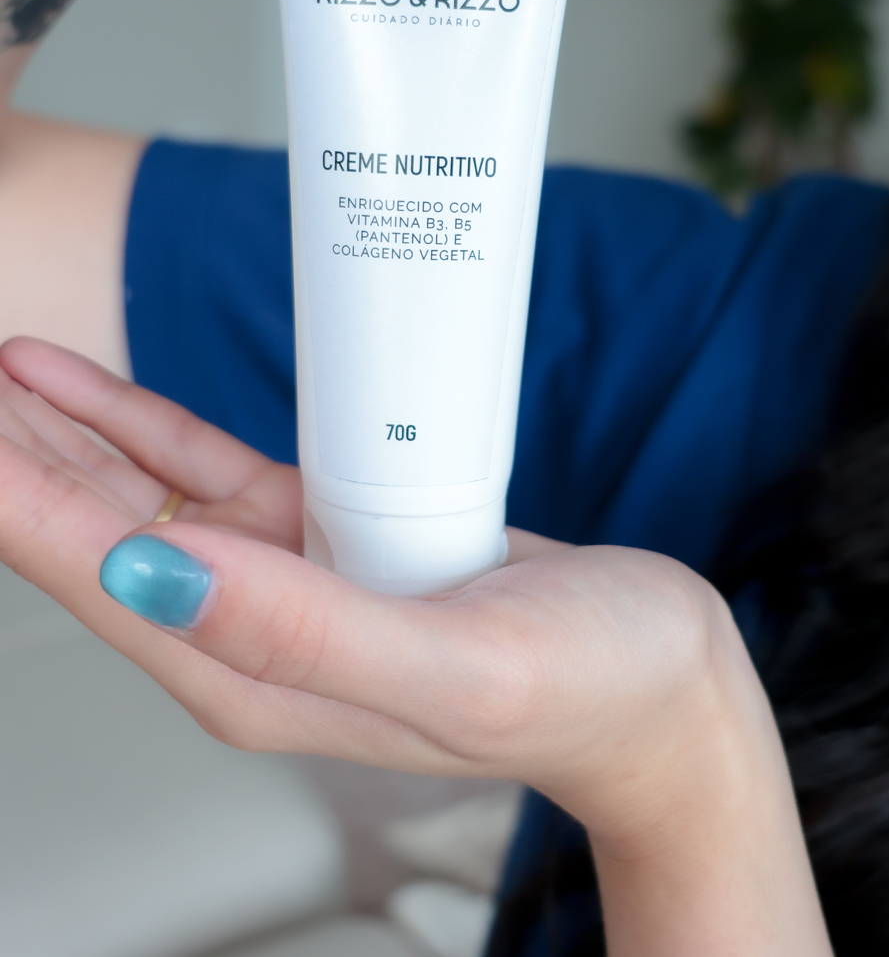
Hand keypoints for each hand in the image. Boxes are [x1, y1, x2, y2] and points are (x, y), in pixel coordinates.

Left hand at [0, 336, 831, 953]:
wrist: (660, 689)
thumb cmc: (584, 688)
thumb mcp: (455, 664)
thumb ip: (305, 627)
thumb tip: (154, 573)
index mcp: (254, 670)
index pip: (91, 572)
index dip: (14, 494)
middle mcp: (246, 631)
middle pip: (90, 531)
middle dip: (17, 452)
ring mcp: (279, 582)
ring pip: (133, 496)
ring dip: (60, 429)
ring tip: (3, 363)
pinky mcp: (319, 540)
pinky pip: (207, 475)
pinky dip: (143, 426)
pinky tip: (94, 389)